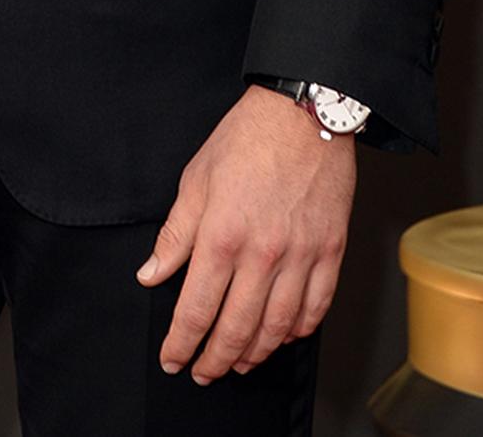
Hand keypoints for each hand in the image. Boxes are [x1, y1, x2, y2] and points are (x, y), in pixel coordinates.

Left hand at [136, 86, 354, 382]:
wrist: (304, 111)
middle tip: (203, 372)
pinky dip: (298, 330)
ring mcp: (301, 256)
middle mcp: (262, 254)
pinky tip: (284, 336)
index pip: (196, 309)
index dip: (181, 342)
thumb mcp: (196, 179)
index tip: (173, 358)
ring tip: (239, 362)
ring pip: (277, 328)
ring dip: (255, 353)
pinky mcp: (331, 251)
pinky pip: (316, 307)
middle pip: (235, 328)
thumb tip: (151, 274)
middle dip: (215, 360)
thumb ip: (175, 234)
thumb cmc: (247, 138)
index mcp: (222, 235)